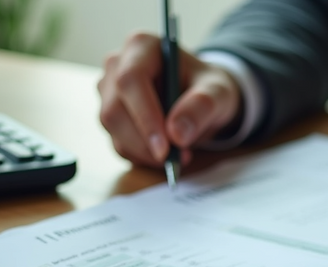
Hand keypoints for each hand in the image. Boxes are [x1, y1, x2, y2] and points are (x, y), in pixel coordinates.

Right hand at [98, 33, 242, 166]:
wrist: (202, 98)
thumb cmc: (208, 87)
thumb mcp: (218, 93)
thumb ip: (202, 106)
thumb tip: (176, 134)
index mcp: (142, 46)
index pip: (130, 80)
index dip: (145, 116)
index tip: (166, 146)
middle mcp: (117, 65)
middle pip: (114, 109)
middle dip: (144, 141)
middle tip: (176, 159)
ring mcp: (108, 92)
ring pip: (113, 130)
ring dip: (144, 151)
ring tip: (179, 155)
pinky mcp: (110, 116)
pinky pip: (118, 144)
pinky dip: (142, 156)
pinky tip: (166, 154)